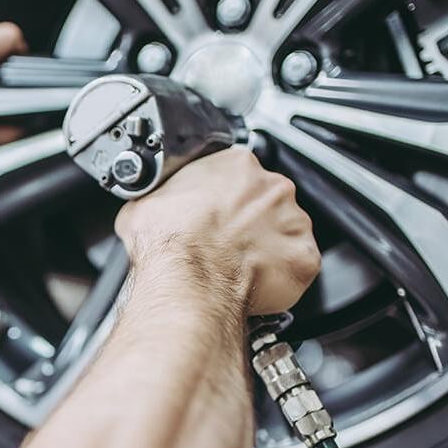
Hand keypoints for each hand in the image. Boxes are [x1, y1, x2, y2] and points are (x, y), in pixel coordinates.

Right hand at [114, 147, 320, 314]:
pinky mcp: (304, 257)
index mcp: (236, 165)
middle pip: (267, 200)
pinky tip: (253, 282)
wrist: (187, 282)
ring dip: (266, 247)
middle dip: (249, 221)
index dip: (223, 197)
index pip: (237, 173)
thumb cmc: (169, 244)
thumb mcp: (143, 205)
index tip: (213, 213)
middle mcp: (272, 187)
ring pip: (285, 232)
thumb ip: (162, 197)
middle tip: (223, 243)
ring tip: (235, 267)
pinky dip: (280, 276)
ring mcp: (293, 221)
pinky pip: (297, 265)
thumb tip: (152, 206)